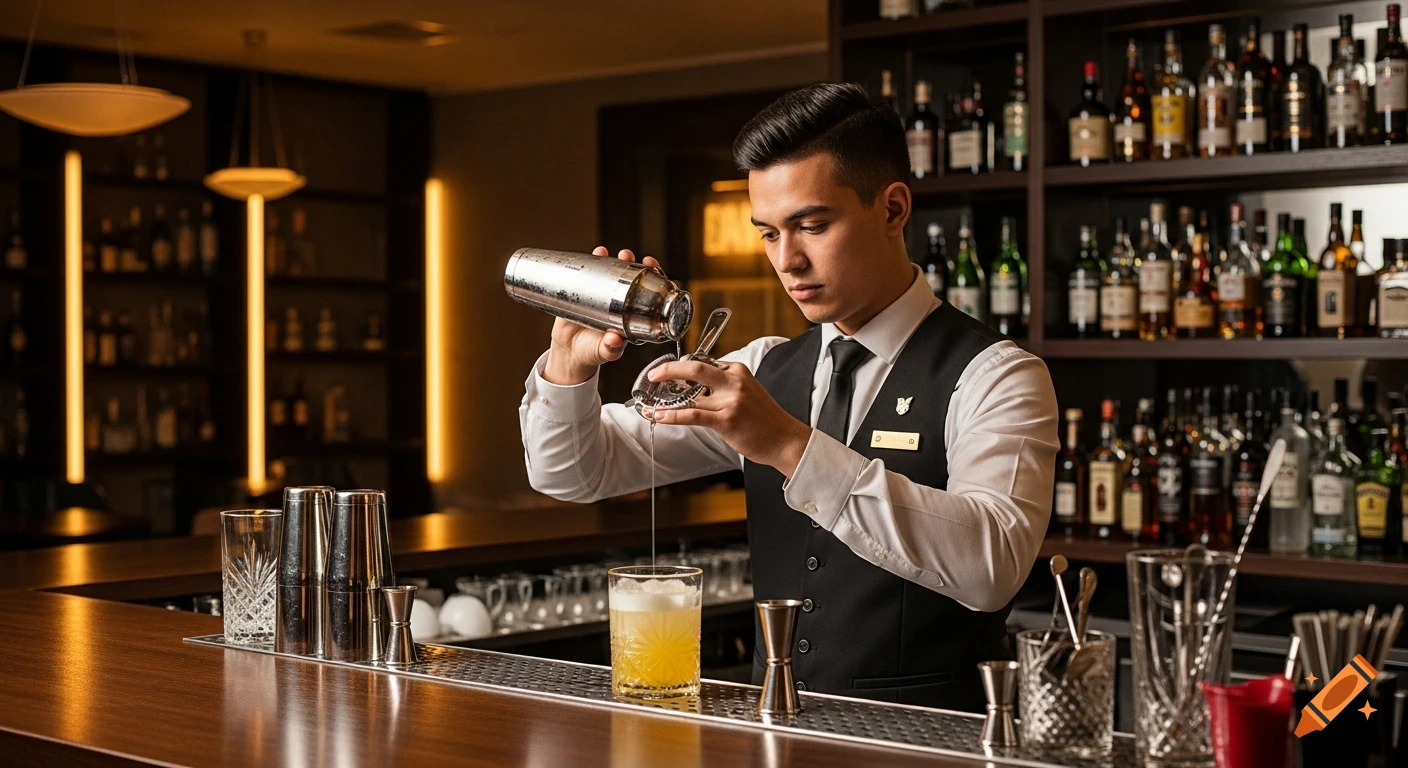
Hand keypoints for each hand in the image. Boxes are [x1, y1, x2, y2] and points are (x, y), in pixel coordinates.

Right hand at [542, 247, 659, 384]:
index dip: (655, 280)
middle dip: (634, 265)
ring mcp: (603, 296)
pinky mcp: (585, 292)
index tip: (655, 269)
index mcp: (632, 315)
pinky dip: (594, 261)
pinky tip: (598, 253)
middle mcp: (620, 302)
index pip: (649, 294)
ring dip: (615, 259)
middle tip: (628, 257)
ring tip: (612, 254)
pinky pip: (591, 274)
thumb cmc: (593, 353)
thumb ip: (611, 348)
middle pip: (632, 278)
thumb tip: (614, 340)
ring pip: (613, 272)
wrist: (570, 353)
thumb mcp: (605, 352)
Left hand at [644, 359, 811, 476]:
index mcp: (738, 370)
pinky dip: (672, 415)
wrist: (785, 439)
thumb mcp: (747, 391)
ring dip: (664, 398)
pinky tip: (659, 417)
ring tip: (647, 403)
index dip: (682, 367)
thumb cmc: (764, 419)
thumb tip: (696, 387)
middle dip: (669, 369)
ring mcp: (730, 400)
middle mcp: (733, 381)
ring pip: (689, 392)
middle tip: (653, 375)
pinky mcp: (726, 420)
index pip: (704, 362)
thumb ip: (724, 386)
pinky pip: (692, 415)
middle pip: (694, 367)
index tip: (668, 373)